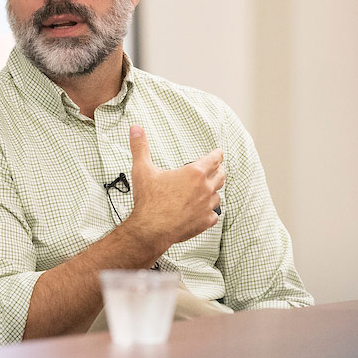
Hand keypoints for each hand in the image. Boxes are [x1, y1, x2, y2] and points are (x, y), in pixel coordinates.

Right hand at [125, 125, 224, 250]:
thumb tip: (135, 128)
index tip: (218, 153)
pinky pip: (214, 215)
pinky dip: (210, 212)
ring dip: (213, 192)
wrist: (151, 229)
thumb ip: (140, 147)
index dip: (217, 154)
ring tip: (206, 191)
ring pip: (218, 196)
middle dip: (219, 171)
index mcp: (195, 173)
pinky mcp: (205, 221)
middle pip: (221, 175)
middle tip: (215, 170)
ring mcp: (207, 206)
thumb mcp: (142, 170)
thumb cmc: (149, 201)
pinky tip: (203, 211)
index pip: (215, 159)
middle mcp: (205, 188)